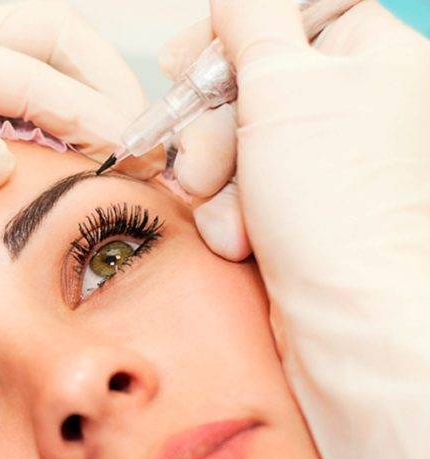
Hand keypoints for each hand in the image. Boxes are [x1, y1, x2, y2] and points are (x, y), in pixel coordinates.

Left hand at [0, 1, 162, 400]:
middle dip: (94, 76)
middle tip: (134, 138)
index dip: (75, 102)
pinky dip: (40, 126)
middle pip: (37, 37)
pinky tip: (56, 168)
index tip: (123, 146)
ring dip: (75, 96)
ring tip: (113, 150)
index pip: (14, 60)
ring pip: (23, 67)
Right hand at [175, 0, 429, 458]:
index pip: (293, 15)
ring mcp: (319, 168)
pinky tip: (240, 240)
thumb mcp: (288, 82)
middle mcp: (351, 110)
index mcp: (374, 60)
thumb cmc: (340, 205)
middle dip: (212, 122)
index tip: (191, 63)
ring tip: (234, 215)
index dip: (235, 36)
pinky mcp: (291, 216)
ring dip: (213, 178)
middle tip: (208, 155)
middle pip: (248, 82)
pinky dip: (224, 215)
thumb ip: (251, 20)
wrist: (351, 320)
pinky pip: (232, 193)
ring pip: (229, 142)